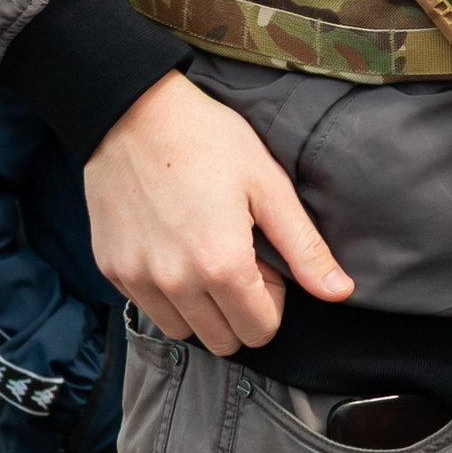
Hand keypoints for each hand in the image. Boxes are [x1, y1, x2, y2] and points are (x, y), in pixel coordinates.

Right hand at [84, 71, 351, 356]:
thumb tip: (340, 292)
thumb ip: (304, 247)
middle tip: (238, 259)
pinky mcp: (111, 269)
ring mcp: (138, 279)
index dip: (273, 300)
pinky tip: (173, 249)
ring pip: (183, 332)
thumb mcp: (268, 185)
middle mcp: (176, 283)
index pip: (260, 331)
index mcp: (221, 265)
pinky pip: (148, 307)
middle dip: (240, 310)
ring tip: (204, 255)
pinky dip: (166, 293)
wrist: (132, 111)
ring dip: (202, 308)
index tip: (264, 262)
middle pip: (223, 341)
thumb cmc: (208, 140)